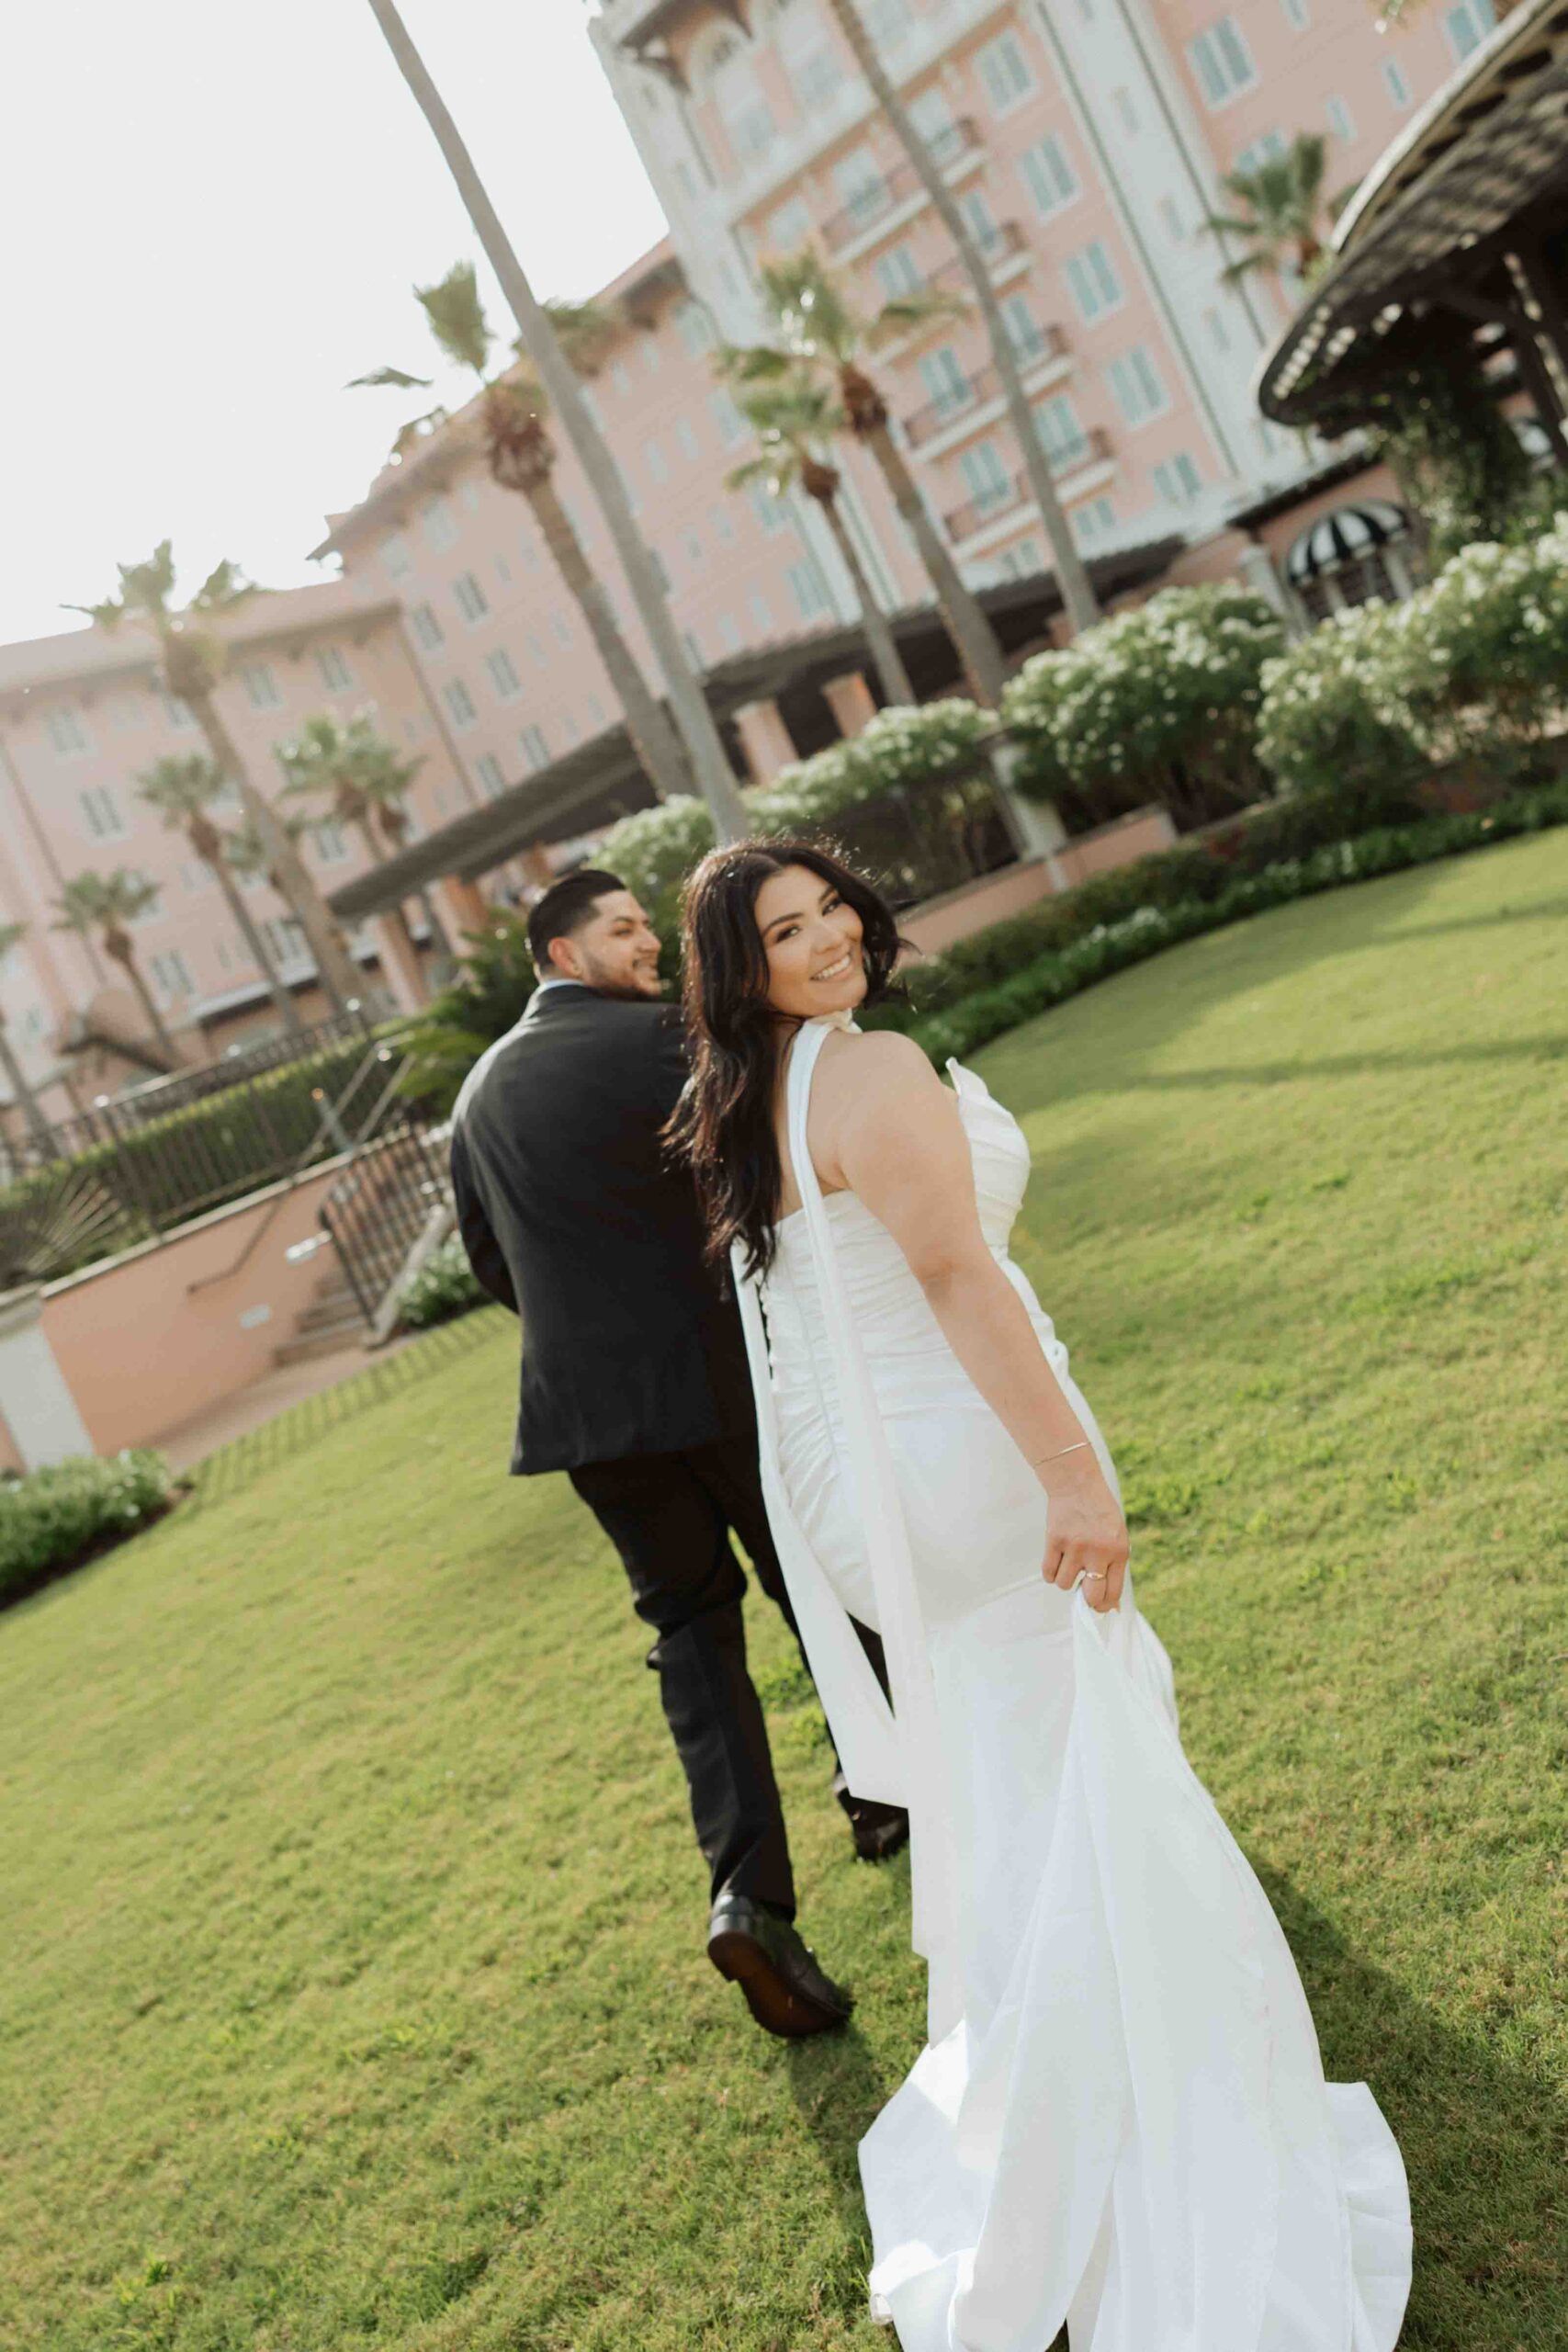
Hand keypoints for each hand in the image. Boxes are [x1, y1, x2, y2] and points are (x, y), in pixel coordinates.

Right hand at [1041, 1454, 1128, 1614]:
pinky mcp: (1055, 1541)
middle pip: (1091, 1596)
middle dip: (1086, 1600)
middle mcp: (1098, 1552)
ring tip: (1069, 1563)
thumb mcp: (1117, 1537)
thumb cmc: (1099, 1512)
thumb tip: (1110, 1603)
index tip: (1098, 1606)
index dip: (1104, 1605)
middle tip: (1081, 1592)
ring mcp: (1075, 1547)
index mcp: (1118, 1552)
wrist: (1077, 1484)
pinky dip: (1051, 1572)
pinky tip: (1057, 1560)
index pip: (1113, 1592)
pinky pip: (1048, 1573)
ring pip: (1064, 1584)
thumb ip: (1114, 1565)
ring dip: (1065, 1579)